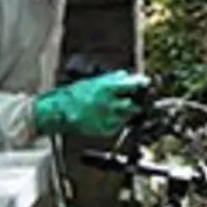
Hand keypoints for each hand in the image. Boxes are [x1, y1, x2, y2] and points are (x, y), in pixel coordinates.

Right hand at [32, 70, 149, 136]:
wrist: (59, 112)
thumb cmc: (74, 95)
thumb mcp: (93, 81)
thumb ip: (113, 79)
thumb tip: (127, 76)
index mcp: (107, 89)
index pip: (133, 85)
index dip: (142, 85)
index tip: (146, 84)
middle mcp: (109, 104)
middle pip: (134, 105)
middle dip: (136, 103)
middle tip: (134, 100)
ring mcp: (107, 119)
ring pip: (127, 117)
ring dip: (127, 113)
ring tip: (115, 108)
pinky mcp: (105, 130)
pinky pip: (118, 126)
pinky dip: (117, 121)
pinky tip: (107, 117)